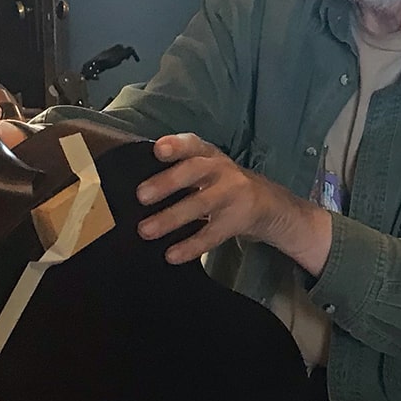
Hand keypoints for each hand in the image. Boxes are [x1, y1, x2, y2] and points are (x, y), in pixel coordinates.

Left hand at [136, 134, 331, 272]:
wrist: (268, 204)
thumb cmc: (220, 183)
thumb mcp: (205, 169)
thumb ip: (177, 171)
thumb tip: (132, 183)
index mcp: (209, 155)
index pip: (193, 144)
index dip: (176, 145)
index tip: (158, 150)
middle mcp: (222, 170)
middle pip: (195, 171)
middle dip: (168, 182)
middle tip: (141, 195)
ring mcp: (232, 195)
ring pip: (201, 204)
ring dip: (171, 217)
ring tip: (145, 230)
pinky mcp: (237, 221)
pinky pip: (212, 234)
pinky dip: (191, 246)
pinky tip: (171, 255)